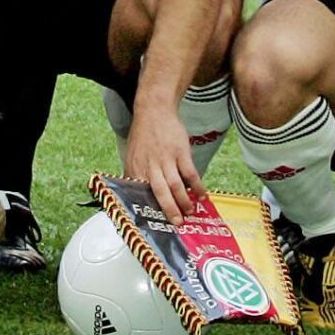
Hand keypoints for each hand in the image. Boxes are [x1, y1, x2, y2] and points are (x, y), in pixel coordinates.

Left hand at [122, 101, 201, 222]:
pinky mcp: (180, 151)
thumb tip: (134, 196)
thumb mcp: (132, 155)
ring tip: (190, 212)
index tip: (154, 223)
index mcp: (135, 168)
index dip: (147, 209)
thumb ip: (134, 175)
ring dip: (184, 201)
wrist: (154, 110)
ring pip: (175, 185)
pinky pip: (190, 173)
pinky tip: (203, 195)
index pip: (140, 194)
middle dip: (169, 210)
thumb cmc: (143, 135)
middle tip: (177, 223)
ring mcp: (166, 158)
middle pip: (160, 192)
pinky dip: (198, 186)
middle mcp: (150, 165)